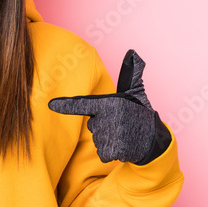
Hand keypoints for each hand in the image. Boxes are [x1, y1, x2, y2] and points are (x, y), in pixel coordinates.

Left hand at [48, 49, 161, 164]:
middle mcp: (109, 118)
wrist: (156, 139)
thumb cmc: (141, 113)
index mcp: (110, 103)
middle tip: (120, 124)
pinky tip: (123, 147)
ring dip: (108, 139)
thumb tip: (132, 53)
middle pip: (92, 125)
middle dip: (103, 126)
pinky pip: (103, 153)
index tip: (50, 105)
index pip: (83, 105)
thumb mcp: (136, 92)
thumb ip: (130, 74)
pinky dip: (111, 152)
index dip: (66, 105)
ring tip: (124, 135)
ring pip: (98, 139)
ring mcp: (111, 135)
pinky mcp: (115, 150)